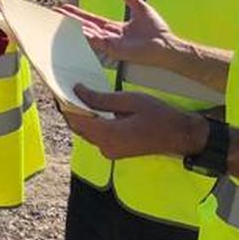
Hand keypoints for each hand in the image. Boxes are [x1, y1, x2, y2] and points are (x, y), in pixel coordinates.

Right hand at [57, 0, 173, 66]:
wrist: (167, 44)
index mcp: (114, 28)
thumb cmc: (158, 31)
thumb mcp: (141, 9)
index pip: (91, 19)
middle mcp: (110, 36)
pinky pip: (98, 42)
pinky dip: (88, 37)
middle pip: (85, 26)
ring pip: (88, 34)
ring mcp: (111, 44)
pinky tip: (78, 30)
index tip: (63, 7)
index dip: (77, 13)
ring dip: (74, 27)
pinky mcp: (115, 50)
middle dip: (69, 20)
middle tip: (54, 13)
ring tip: (60, 20)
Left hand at [63, 85, 208, 159]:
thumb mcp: (129, 100)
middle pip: (78, 126)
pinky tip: (93, 107)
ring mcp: (110, 152)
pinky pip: (96, 136)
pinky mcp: (115, 151)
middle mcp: (105, 147)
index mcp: (108, 134)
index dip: (64, 103)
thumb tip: (77, 90)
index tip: (57, 87)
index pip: (75, 119)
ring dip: (81, 115)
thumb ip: (101, 99)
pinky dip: (92, 122)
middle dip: (71, 108)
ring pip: (86, 131)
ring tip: (79, 94)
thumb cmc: (159, 116)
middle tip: (67, 87)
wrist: (181, 135)